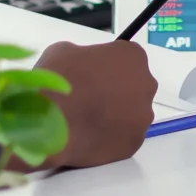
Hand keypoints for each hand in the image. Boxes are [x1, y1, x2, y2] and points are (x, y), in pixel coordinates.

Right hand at [35, 40, 157, 169]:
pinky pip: (123, 138)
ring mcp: (143, 117)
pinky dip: (110, 138)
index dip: (107, 67)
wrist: (48, 120)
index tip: (91, 76)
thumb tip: (83, 67)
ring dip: (115, 117)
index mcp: (133, 56)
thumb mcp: (64, 50)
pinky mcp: (133, 144)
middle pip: (134, 87)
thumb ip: (84, 55)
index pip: (126, 59)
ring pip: (132, 115)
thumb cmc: (58, 78)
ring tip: (87, 121)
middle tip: (90, 99)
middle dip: (116, 92)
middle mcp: (147, 85)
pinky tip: (89, 137)